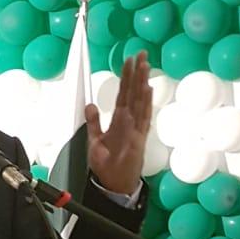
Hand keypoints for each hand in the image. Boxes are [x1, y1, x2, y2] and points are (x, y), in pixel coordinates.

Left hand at [84, 50, 152, 195]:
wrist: (114, 184)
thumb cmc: (107, 164)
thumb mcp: (95, 140)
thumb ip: (93, 122)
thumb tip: (91, 105)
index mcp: (119, 120)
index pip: (124, 94)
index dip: (126, 77)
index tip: (130, 61)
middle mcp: (130, 121)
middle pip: (134, 93)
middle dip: (137, 74)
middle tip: (141, 55)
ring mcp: (136, 128)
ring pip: (140, 101)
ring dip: (142, 83)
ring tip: (145, 66)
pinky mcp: (138, 138)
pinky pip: (143, 118)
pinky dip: (145, 104)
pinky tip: (148, 90)